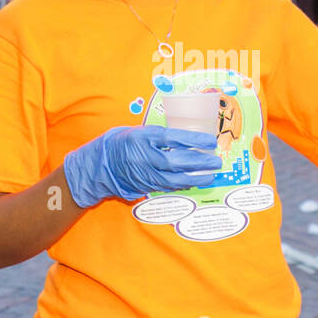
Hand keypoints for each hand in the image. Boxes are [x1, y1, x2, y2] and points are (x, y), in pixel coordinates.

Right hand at [62, 125, 222, 207]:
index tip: (210, 141)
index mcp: (142, 137)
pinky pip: (167, 186)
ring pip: (173, 178)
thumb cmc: (124, 142)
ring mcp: (144, 173)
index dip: (193, 140)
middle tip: (216, 161)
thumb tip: (189, 138)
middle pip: (175, 161)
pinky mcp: (145, 185)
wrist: (101, 162)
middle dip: (198, 162)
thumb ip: (161, 136)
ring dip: (195, 178)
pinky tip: (195, 181)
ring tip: (211, 175)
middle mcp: (143, 156)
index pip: (172, 138)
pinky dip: (183, 184)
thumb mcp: (140, 131)